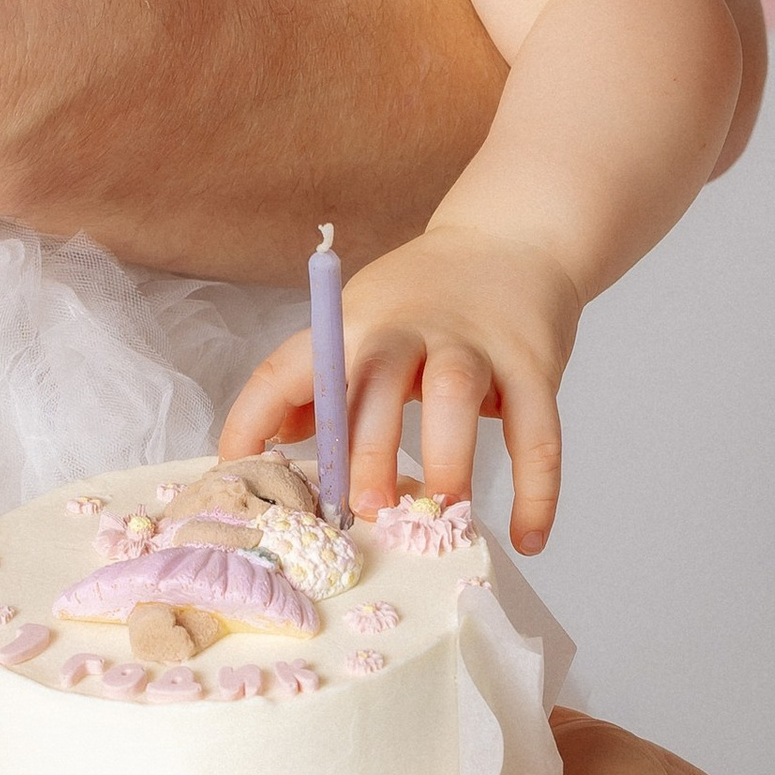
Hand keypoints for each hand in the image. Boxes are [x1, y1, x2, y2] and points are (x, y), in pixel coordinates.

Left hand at [221, 225, 582, 549]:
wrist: (515, 237)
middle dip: (366, 449)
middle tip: (362, 510)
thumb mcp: (359, 322)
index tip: (237, 475)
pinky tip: (527, 537)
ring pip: (456, 395)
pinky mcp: (533, 364)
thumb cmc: (424, 297)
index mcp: (354, 323)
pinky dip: (537, 488)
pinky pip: (536, 430)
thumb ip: (316, 383)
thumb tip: (259, 446)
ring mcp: (474, 342)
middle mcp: (409, 327)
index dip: (253, 419)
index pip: (289, 368)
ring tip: (441, 512)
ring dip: (447, 458)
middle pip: (377, 380)